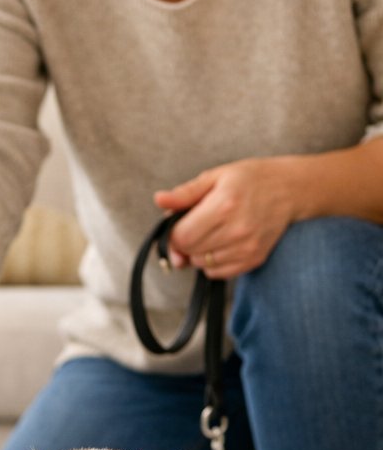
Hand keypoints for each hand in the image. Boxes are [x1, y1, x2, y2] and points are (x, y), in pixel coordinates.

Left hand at [154, 157, 298, 279]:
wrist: (290, 189)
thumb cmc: (250, 179)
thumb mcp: (216, 177)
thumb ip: (185, 193)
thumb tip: (159, 200)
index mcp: (224, 205)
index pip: (182, 237)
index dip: (173, 233)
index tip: (178, 223)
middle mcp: (237, 230)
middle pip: (190, 252)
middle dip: (184, 242)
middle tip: (196, 225)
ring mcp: (247, 248)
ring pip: (201, 265)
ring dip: (199, 252)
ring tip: (213, 231)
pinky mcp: (254, 259)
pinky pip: (217, 273)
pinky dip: (212, 262)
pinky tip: (222, 243)